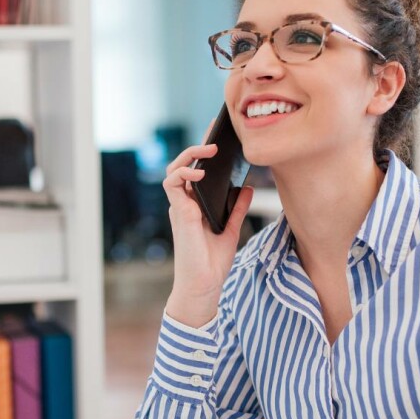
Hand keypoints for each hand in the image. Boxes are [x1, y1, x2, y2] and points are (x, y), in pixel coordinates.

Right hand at [163, 129, 253, 327]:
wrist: (204, 283)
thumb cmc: (213, 261)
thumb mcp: (231, 229)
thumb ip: (237, 208)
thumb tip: (246, 187)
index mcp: (197, 204)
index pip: (198, 171)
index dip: (204, 152)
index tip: (220, 136)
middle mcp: (186, 202)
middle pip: (186, 165)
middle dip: (198, 146)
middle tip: (215, 135)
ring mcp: (180, 206)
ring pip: (175, 169)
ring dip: (190, 154)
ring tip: (209, 149)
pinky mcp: (178, 212)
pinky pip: (172, 183)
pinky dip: (184, 173)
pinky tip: (199, 171)